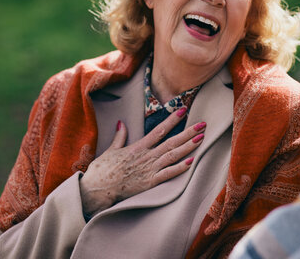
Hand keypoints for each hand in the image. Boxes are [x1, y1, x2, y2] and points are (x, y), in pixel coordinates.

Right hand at [79, 107, 205, 216]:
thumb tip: (121, 122)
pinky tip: (191, 162)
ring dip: (188, 146)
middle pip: (171, 141)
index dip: (172, 120)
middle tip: (203, 124)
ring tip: (201, 138)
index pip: (159, 130)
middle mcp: (147, 156)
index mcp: (138, 147)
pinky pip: (168, 174)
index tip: (183, 110)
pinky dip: (180, 168)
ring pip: (173, 155)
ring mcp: (149, 169)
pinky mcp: (149, 182)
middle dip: (188, 132)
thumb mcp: (110, 150)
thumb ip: (119, 137)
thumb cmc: (102, 171)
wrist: (97, 189)